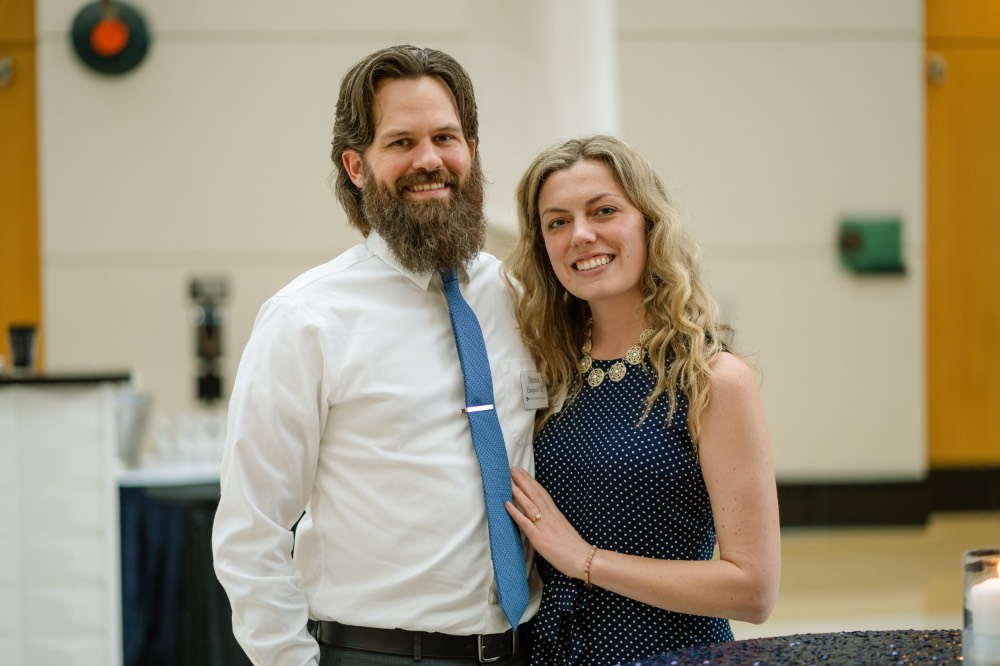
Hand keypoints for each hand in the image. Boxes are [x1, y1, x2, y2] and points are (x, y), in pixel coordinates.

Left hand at [505, 467, 594, 581]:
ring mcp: (544, 527)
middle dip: (522, 480)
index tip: (522, 471)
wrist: (584, 560)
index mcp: (555, 514)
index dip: (531, 481)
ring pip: (529, 505)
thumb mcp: (563, 527)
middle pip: (535, 494)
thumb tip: (543, 514)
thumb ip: (553, 519)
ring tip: (508, 481)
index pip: (542, 493)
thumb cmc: (574, 547)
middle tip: (512, 468)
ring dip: (517, 492)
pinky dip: (516, 513)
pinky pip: (526, 524)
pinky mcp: (540, 539)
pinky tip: (507, 505)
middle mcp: (550, 516)